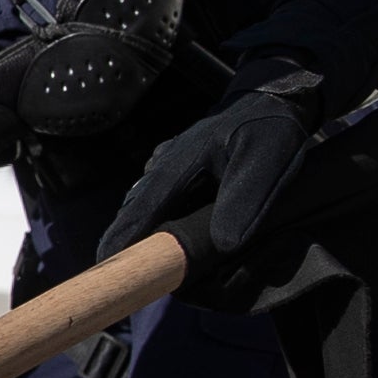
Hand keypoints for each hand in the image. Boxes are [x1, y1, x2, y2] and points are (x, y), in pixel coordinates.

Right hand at [104, 85, 311, 275]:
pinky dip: (158, 224)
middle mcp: (162, 169)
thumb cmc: (269, 127)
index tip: (106, 271)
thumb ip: (244, 200)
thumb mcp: (266, 161)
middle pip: (133, 215)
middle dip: (129, 246)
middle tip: (131, 280)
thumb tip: (223, 244)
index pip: (139, 214)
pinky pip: (158, 203)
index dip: (122, 245)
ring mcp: (166, 169)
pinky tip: (170, 238)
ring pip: (144, 209)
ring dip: (143, 236)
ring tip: (148, 267)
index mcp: (177, 168)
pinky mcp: (176, 173)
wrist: (270, 97)